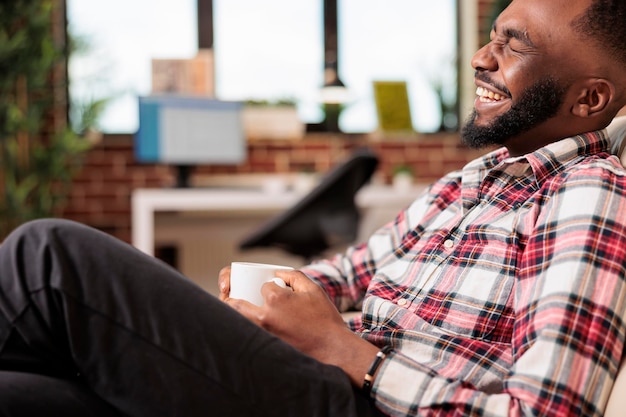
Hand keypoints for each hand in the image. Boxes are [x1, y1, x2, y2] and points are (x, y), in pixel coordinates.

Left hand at [219, 267, 378, 384]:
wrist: (332, 348)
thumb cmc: (325, 319)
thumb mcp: (313, 289)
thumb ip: (294, 276)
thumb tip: (277, 273)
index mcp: (276, 299)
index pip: (263, 287)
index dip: (268, 286)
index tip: (278, 289)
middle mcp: (265, 317)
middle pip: (234, 304)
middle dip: (229, 296)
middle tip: (231, 293)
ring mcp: (263, 334)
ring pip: (236, 320)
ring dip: (231, 312)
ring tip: (233, 307)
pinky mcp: (265, 347)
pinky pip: (245, 335)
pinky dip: (240, 328)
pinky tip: (241, 324)